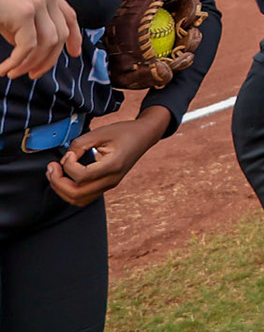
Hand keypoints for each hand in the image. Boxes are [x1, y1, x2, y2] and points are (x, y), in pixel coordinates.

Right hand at [0, 0, 81, 78]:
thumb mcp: (9, 8)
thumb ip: (24, 24)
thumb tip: (29, 49)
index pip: (69, 16)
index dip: (75, 36)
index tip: (74, 53)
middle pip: (61, 34)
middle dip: (49, 59)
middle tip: (33, 74)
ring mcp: (38, 1)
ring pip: (47, 43)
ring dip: (30, 63)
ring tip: (13, 72)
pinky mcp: (24, 12)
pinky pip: (28, 47)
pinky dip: (16, 63)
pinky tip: (4, 69)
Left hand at [46, 108, 169, 206]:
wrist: (144, 136)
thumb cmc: (124, 132)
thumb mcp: (101, 132)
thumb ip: (80, 144)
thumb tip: (64, 159)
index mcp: (113, 165)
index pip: (82, 176)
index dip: (68, 165)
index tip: (70, 152)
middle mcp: (111, 179)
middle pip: (77, 194)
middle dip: (58, 182)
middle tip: (52, 167)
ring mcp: (109, 185)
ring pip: (78, 200)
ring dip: (61, 189)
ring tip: (55, 174)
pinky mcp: (106, 185)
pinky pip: (84, 197)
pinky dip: (70, 191)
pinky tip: (65, 178)